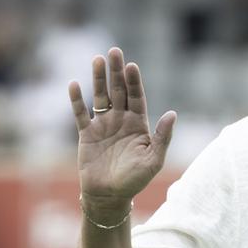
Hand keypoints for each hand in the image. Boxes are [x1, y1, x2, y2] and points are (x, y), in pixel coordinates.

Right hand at [70, 47, 175, 218]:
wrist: (109, 197)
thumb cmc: (135, 180)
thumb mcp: (154, 160)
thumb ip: (163, 137)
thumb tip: (173, 113)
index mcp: (138, 125)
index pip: (136, 97)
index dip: (134, 81)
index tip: (132, 66)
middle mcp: (121, 121)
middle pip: (118, 91)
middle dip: (117, 72)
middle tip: (114, 51)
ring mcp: (103, 126)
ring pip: (100, 97)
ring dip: (98, 79)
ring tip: (97, 60)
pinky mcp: (86, 134)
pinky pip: (80, 113)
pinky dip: (77, 100)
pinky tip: (74, 84)